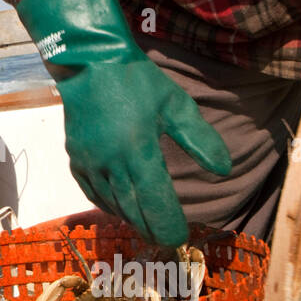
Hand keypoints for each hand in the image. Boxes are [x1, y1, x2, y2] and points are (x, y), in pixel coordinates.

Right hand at [17, 0, 230, 244]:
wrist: (88, 62)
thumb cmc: (136, 81)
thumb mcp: (176, 104)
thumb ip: (201, 140)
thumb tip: (224, 170)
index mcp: (139, 153)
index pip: (156, 204)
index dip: (169, 226)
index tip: (181, 238)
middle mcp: (111, 164)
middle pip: (133, 212)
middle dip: (152, 228)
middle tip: (167, 238)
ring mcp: (90, 163)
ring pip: (112, 205)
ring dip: (131, 218)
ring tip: (147, 224)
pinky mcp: (76, 158)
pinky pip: (92, 192)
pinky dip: (107, 204)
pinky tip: (119, 205)